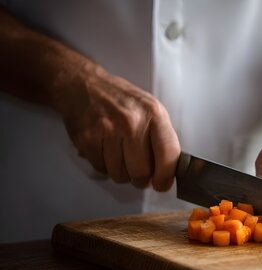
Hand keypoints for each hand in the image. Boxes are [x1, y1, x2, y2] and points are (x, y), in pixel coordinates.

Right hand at [55, 64, 179, 190]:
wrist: (83, 86)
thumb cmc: (121, 100)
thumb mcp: (151, 110)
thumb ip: (163, 138)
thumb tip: (170, 170)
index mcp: (153, 114)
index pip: (168, 155)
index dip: (166, 176)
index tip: (162, 184)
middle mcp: (132, 122)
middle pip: (142, 172)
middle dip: (141, 178)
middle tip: (139, 172)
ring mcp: (108, 130)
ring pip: (120, 174)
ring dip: (121, 172)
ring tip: (120, 155)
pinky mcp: (87, 139)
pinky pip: (101, 169)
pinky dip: (104, 165)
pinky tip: (105, 149)